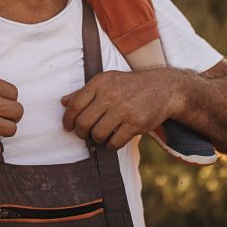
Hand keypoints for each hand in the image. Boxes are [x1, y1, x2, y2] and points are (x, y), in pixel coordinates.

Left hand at [60, 70, 174, 149]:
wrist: (162, 88)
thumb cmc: (130, 86)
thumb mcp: (107, 81)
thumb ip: (84, 92)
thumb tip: (64, 102)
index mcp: (100, 83)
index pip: (75, 104)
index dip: (68, 119)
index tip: (68, 126)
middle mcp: (110, 95)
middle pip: (83, 122)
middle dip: (80, 132)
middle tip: (84, 134)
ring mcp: (124, 109)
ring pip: (97, 134)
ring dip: (96, 139)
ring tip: (100, 135)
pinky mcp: (136, 123)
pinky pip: (114, 142)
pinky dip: (110, 145)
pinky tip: (113, 139)